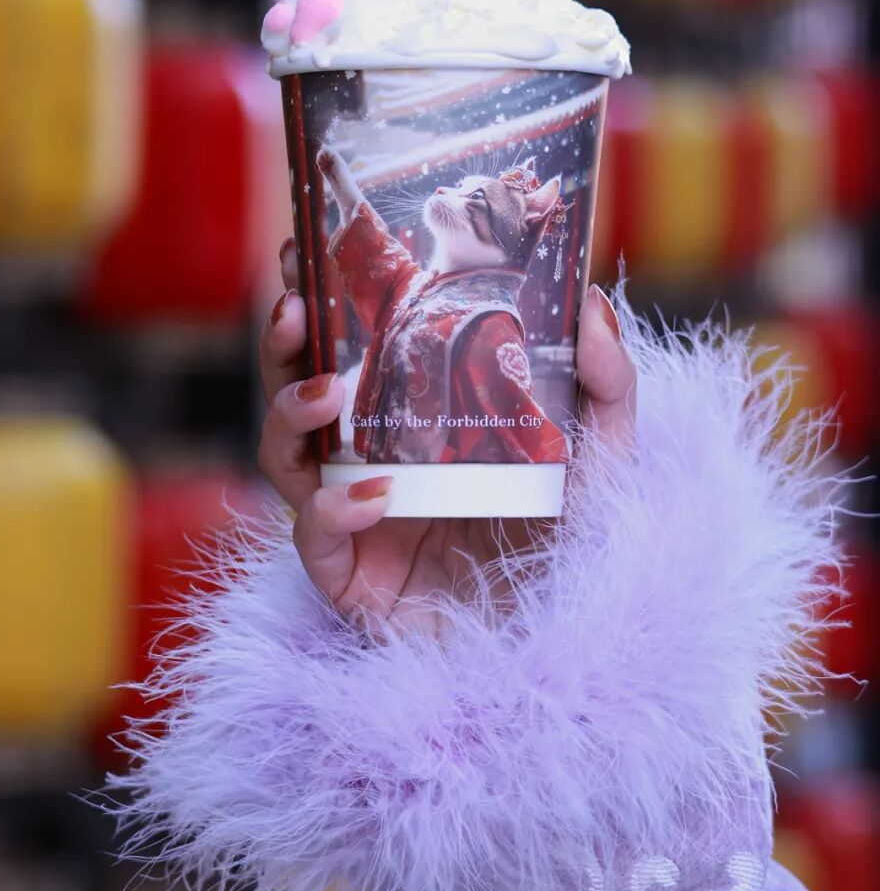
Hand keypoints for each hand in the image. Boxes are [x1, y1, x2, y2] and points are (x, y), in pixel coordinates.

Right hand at [259, 239, 636, 630]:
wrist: (573, 644)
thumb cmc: (578, 542)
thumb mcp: (605, 453)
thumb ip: (607, 381)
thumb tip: (592, 302)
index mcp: (414, 416)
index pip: (348, 344)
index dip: (318, 297)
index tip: (302, 246)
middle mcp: (371, 458)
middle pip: (296, 389)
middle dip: (283, 344)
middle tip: (292, 306)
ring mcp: (353, 518)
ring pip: (284, 457)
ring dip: (289, 415)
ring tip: (328, 393)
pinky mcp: (349, 579)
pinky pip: (313, 537)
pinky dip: (332, 510)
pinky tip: (373, 495)